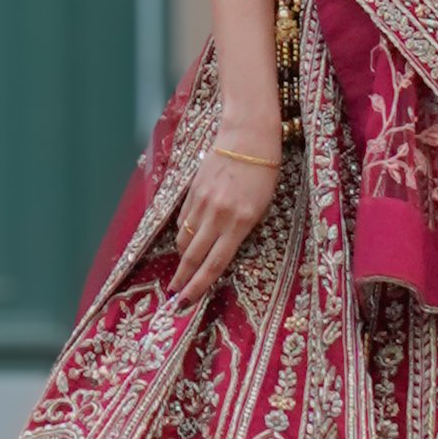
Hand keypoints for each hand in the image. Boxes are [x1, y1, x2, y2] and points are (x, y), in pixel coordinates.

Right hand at [172, 126, 280, 304]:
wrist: (247, 137)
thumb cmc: (263, 174)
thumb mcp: (260, 208)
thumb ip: (240, 230)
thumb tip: (218, 251)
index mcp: (239, 223)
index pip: (214, 263)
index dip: (198, 285)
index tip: (186, 301)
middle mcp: (217, 216)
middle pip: (193, 256)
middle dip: (182, 279)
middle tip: (174, 295)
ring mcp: (202, 203)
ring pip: (184, 239)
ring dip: (182, 257)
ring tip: (181, 270)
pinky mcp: (192, 192)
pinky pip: (183, 220)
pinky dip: (183, 233)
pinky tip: (186, 239)